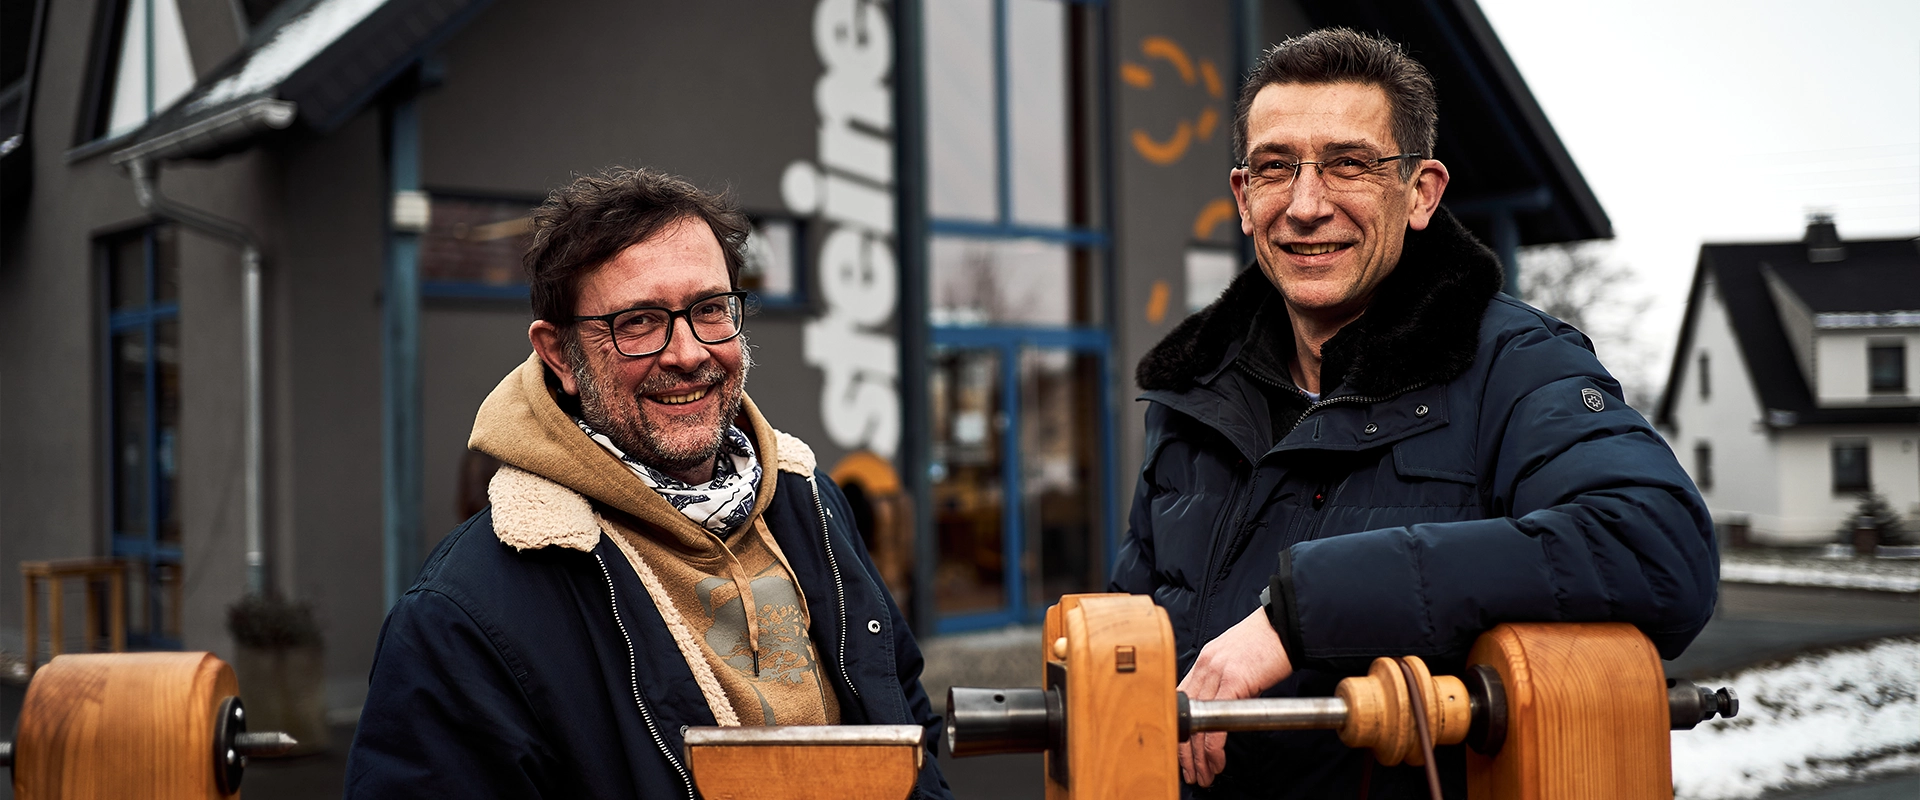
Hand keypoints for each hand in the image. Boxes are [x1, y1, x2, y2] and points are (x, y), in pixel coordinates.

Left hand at [1177, 607, 1293, 786]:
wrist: (1286, 624)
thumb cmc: (1268, 640)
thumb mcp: (1236, 657)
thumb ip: (1224, 678)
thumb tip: (1224, 705)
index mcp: (1204, 661)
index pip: (1179, 701)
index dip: (1178, 730)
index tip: (1182, 751)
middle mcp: (1204, 667)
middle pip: (1183, 717)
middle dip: (1184, 751)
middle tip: (1190, 773)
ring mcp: (1217, 674)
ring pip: (1197, 726)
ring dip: (1198, 757)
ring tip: (1204, 775)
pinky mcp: (1235, 682)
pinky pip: (1217, 724)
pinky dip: (1214, 748)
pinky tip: (1217, 761)